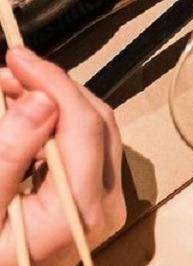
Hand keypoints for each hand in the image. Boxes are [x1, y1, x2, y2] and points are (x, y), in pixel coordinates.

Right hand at [0, 47, 125, 265]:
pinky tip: (23, 115)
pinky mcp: (99, 202)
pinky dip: (58, 123)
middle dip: (53, 86)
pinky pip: (88, 147)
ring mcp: (109, 204)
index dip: (52, 81)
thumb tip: (40, 102)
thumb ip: (10, 154)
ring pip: (96, 129)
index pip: (84, 123)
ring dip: (56, 101)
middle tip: (6, 70)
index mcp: (80, 208)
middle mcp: (108, 204)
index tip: (16, 57)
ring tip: (7, 87)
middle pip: (97, 120)